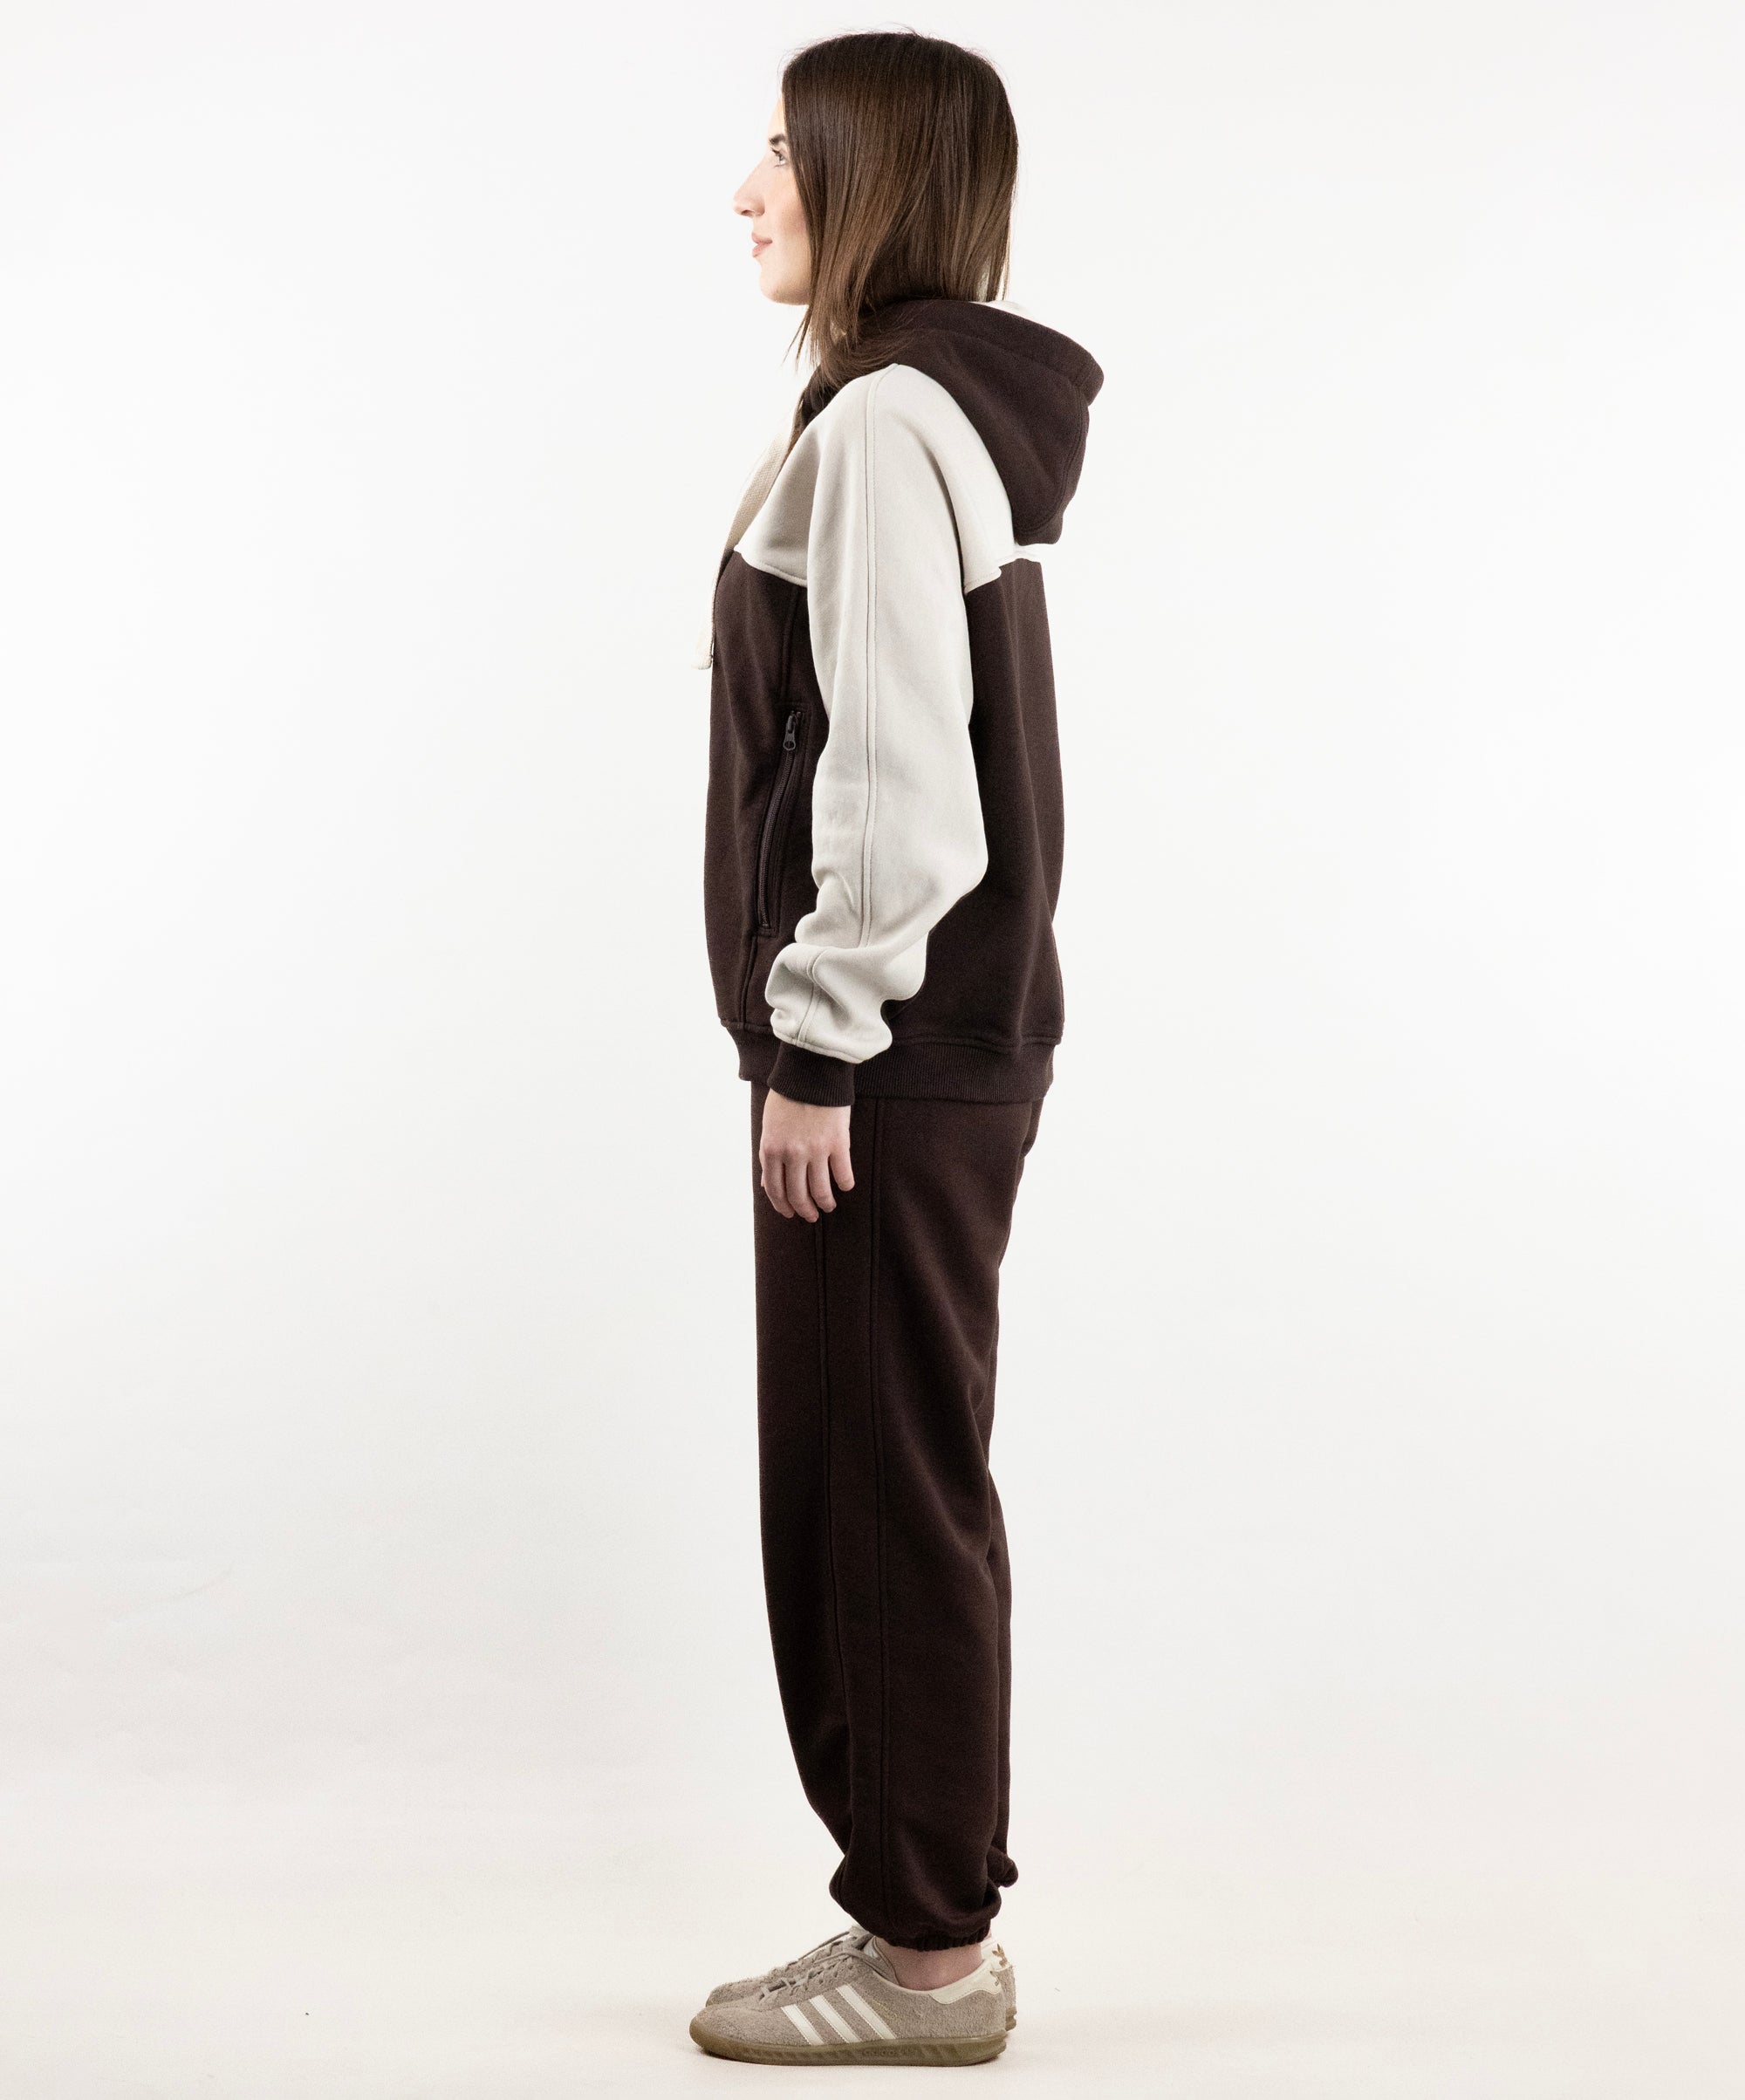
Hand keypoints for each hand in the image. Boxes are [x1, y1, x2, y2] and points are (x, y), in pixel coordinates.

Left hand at [759, 1089, 853, 1221]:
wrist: (811, 1071)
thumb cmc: (787, 1096)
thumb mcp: (769, 1126)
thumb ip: (768, 1156)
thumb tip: (767, 1183)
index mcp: (771, 1149)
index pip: (774, 1189)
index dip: (782, 1206)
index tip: (789, 1213)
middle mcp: (792, 1154)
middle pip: (798, 1195)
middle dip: (804, 1210)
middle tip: (810, 1215)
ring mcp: (816, 1150)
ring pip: (821, 1190)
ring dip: (825, 1203)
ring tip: (828, 1206)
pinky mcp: (838, 1143)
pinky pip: (843, 1174)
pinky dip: (845, 1184)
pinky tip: (845, 1186)